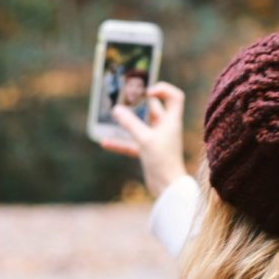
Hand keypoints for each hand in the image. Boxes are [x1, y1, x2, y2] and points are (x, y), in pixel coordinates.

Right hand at [100, 81, 187, 196]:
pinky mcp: (148, 152)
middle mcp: (165, 128)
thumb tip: (116, 109)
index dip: (163, 89)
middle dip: (139, 102)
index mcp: (171, 121)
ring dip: (128, 121)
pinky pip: (132, 143)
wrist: (168, 188)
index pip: (174, 97)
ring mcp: (156, 140)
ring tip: (112, 115)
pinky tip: (105, 143)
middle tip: (123, 97)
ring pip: (141, 125)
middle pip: (154, 108)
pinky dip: (121, 142)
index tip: (147, 91)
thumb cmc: (163, 161)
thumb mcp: (145, 139)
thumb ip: (130, 124)